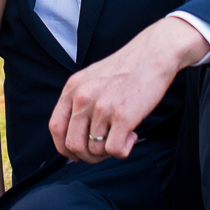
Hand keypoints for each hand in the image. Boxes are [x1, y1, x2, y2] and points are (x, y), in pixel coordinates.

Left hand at [49, 15, 206, 161]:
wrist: (153, 54)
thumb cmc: (126, 69)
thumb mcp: (92, 79)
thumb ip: (79, 102)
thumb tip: (74, 138)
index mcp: (73, 88)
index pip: (55, 127)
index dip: (64, 147)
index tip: (76, 154)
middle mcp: (83, 97)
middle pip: (73, 145)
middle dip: (88, 156)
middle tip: (105, 148)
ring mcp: (101, 107)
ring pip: (95, 151)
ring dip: (109, 152)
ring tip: (123, 135)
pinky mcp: (122, 116)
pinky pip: (114, 150)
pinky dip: (124, 151)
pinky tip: (132, 136)